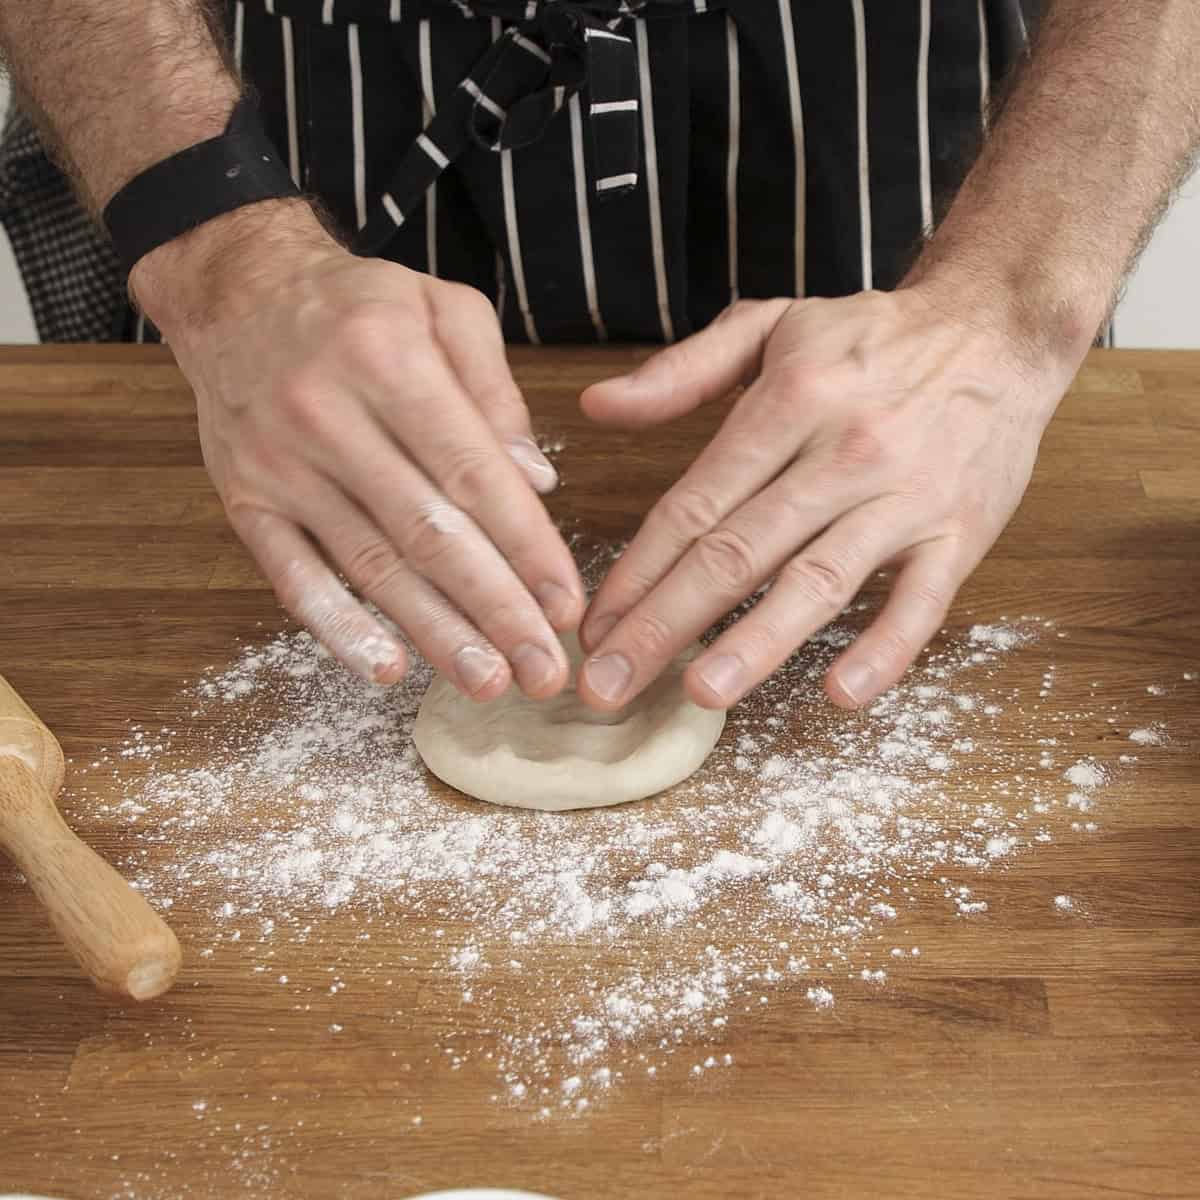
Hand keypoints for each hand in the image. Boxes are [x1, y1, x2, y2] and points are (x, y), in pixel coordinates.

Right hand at [132, 201, 583, 699]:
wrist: (235, 291)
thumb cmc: (359, 306)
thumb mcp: (443, 309)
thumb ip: (497, 393)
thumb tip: (538, 483)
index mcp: (389, 359)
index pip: (473, 472)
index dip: (526, 546)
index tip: (567, 604)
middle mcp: (328, 413)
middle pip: (427, 532)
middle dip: (495, 610)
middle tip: (543, 671)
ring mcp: (279, 463)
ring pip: (370, 564)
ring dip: (434, 632)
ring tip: (490, 682)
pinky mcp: (243, 499)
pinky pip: (291, 575)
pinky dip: (337, 626)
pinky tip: (386, 667)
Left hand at [574, 287, 1076, 711]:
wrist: (998, 327)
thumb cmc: (872, 337)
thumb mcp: (771, 326)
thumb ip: (681, 370)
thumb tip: (596, 406)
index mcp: (787, 403)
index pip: (695, 503)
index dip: (638, 570)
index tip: (594, 626)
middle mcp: (841, 452)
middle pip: (739, 551)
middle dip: (665, 624)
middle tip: (610, 685)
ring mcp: (904, 497)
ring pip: (819, 580)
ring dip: (756, 643)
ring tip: (700, 693)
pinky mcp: (961, 532)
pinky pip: (922, 602)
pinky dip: (884, 649)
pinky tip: (840, 692)